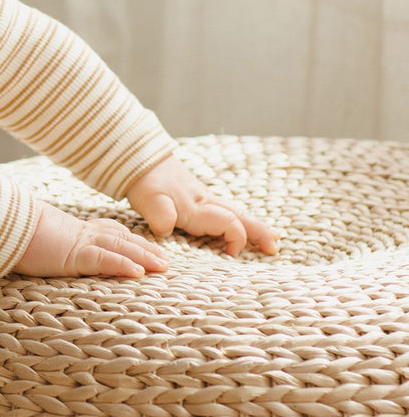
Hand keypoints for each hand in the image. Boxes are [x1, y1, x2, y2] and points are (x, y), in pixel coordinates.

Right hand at [13, 201, 167, 278]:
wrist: (4, 225)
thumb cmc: (16, 234)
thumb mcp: (39, 242)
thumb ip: (51, 247)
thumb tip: (46, 253)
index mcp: (77, 231)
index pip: (112, 233)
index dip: (132, 241)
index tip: (148, 249)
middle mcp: (84, 234)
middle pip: (123, 240)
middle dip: (147, 250)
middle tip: (165, 262)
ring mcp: (81, 243)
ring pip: (121, 248)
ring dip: (144, 257)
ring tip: (162, 267)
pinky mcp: (74, 254)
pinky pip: (104, 259)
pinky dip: (123, 265)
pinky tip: (138, 273)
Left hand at [126, 155, 278, 256]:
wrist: (142, 160)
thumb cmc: (145, 183)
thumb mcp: (148, 201)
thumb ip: (159, 216)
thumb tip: (168, 228)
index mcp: (198, 208)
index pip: (228, 223)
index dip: (236, 239)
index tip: (231, 256)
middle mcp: (207, 203)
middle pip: (240, 217)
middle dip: (259, 232)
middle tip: (275, 248)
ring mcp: (205, 200)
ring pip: (236, 213)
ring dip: (254, 226)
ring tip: (271, 238)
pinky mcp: (199, 199)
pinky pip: (226, 211)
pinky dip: (240, 220)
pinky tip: (244, 225)